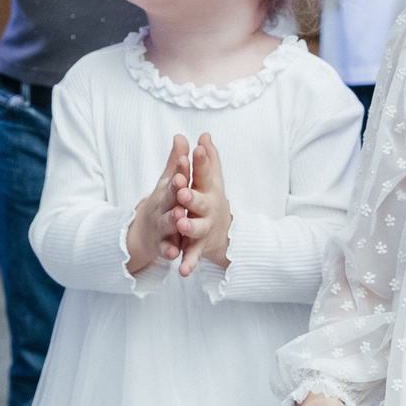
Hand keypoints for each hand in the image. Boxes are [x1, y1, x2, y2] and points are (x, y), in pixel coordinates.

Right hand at [124, 135, 191, 275]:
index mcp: (167, 190)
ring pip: (167, 223)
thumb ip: (176, 162)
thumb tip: (181, 135)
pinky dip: (169, 251)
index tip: (186, 158)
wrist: (141, 233)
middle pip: (169, 198)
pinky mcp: (160, 246)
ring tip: (180, 217)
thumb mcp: (167, 182)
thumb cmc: (161, 202)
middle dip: (176, 192)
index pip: (175, 176)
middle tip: (184, 186)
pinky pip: (165, 249)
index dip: (181, 168)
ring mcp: (160, 226)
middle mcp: (162, 206)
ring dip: (173, 220)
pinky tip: (174, 254)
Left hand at [171, 132, 232, 274]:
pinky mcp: (199, 247)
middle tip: (182, 191)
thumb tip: (204, 134)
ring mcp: (204, 228)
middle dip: (191, 196)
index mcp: (208, 189)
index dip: (201, 161)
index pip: (205, 172)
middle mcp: (208, 208)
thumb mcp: (211, 180)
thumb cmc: (212, 200)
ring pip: (195, 229)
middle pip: (200, 201)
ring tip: (180, 225)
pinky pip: (192, 255)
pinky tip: (182, 271)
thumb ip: (208, 159)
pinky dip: (188, 263)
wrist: (225, 234)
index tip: (197, 148)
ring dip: (188, 227)